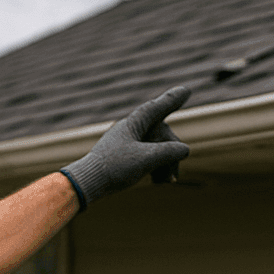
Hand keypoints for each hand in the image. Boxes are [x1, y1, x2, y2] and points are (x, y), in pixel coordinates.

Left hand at [60, 86, 190, 209]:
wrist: (87, 184)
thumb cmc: (114, 168)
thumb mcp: (146, 159)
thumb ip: (169, 152)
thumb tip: (185, 149)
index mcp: (133, 124)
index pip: (157, 108)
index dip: (173, 100)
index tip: (186, 90)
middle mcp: (131, 130)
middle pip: (161, 135)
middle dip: (172, 154)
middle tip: (173, 177)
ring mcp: (127, 144)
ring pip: (156, 148)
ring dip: (165, 164)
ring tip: (166, 182)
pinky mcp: (124, 158)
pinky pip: (147, 157)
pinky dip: (155, 168)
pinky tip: (157, 181)